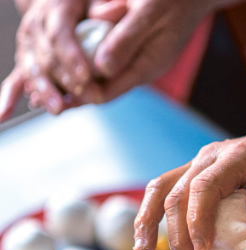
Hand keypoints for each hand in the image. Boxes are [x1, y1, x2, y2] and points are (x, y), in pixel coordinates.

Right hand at [0, 0, 100, 120]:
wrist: (69, 5)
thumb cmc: (89, 2)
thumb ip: (107, 8)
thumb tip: (109, 19)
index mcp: (55, 7)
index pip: (59, 35)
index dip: (71, 57)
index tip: (87, 77)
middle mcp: (36, 25)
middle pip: (47, 57)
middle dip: (68, 81)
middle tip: (90, 97)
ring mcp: (28, 43)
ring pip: (33, 71)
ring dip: (45, 92)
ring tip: (58, 109)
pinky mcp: (27, 60)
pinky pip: (16, 79)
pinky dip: (8, 97)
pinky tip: (3, 116)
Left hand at [0, 0, 217, 120]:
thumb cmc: (174, 0)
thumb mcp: (148, 13)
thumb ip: (125, 41)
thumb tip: (101, 68)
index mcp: (147, 66)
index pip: (109, 92)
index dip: (82, 95)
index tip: (57, 92)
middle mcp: (143, 70)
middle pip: (105, 91)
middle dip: (77, 92)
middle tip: (48, 93)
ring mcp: (142, 63)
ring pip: (107, 80)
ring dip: (83, 81)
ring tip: (56, 82)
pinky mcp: (139, 54)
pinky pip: (113, 65)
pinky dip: (94, 66)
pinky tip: (77, 61)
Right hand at [134, 128, 245, 249]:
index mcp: (236, 156)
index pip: (205, 186)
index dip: (198, 220)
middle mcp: (210, 156)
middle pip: (178, 192)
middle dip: (179, 235)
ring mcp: (198, 162)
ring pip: (161, 187)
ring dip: (150, 220)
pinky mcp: (194, 171)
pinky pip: (165, 188)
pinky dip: (152, 212)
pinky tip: (147, 235)